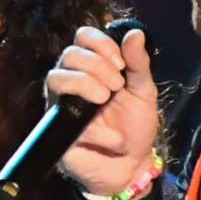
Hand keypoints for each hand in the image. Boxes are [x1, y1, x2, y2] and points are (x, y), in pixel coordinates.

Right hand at [44, 25, 159, 197]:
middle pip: (69, 55)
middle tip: (117, 86)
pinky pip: (65, 118)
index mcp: (94, 68)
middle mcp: (73, 82)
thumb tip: (135, 33)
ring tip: (105, 100)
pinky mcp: (56, 131)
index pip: (83, 37)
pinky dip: (96, 129)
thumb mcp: (144, 92)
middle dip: (97, 66)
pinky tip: (114, 138)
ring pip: (56, 78)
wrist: (131, 166)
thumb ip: (139, 63)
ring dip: (85, 84)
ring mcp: (61, 105)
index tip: (121, 63)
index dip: (100, 43)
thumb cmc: (135, 127)